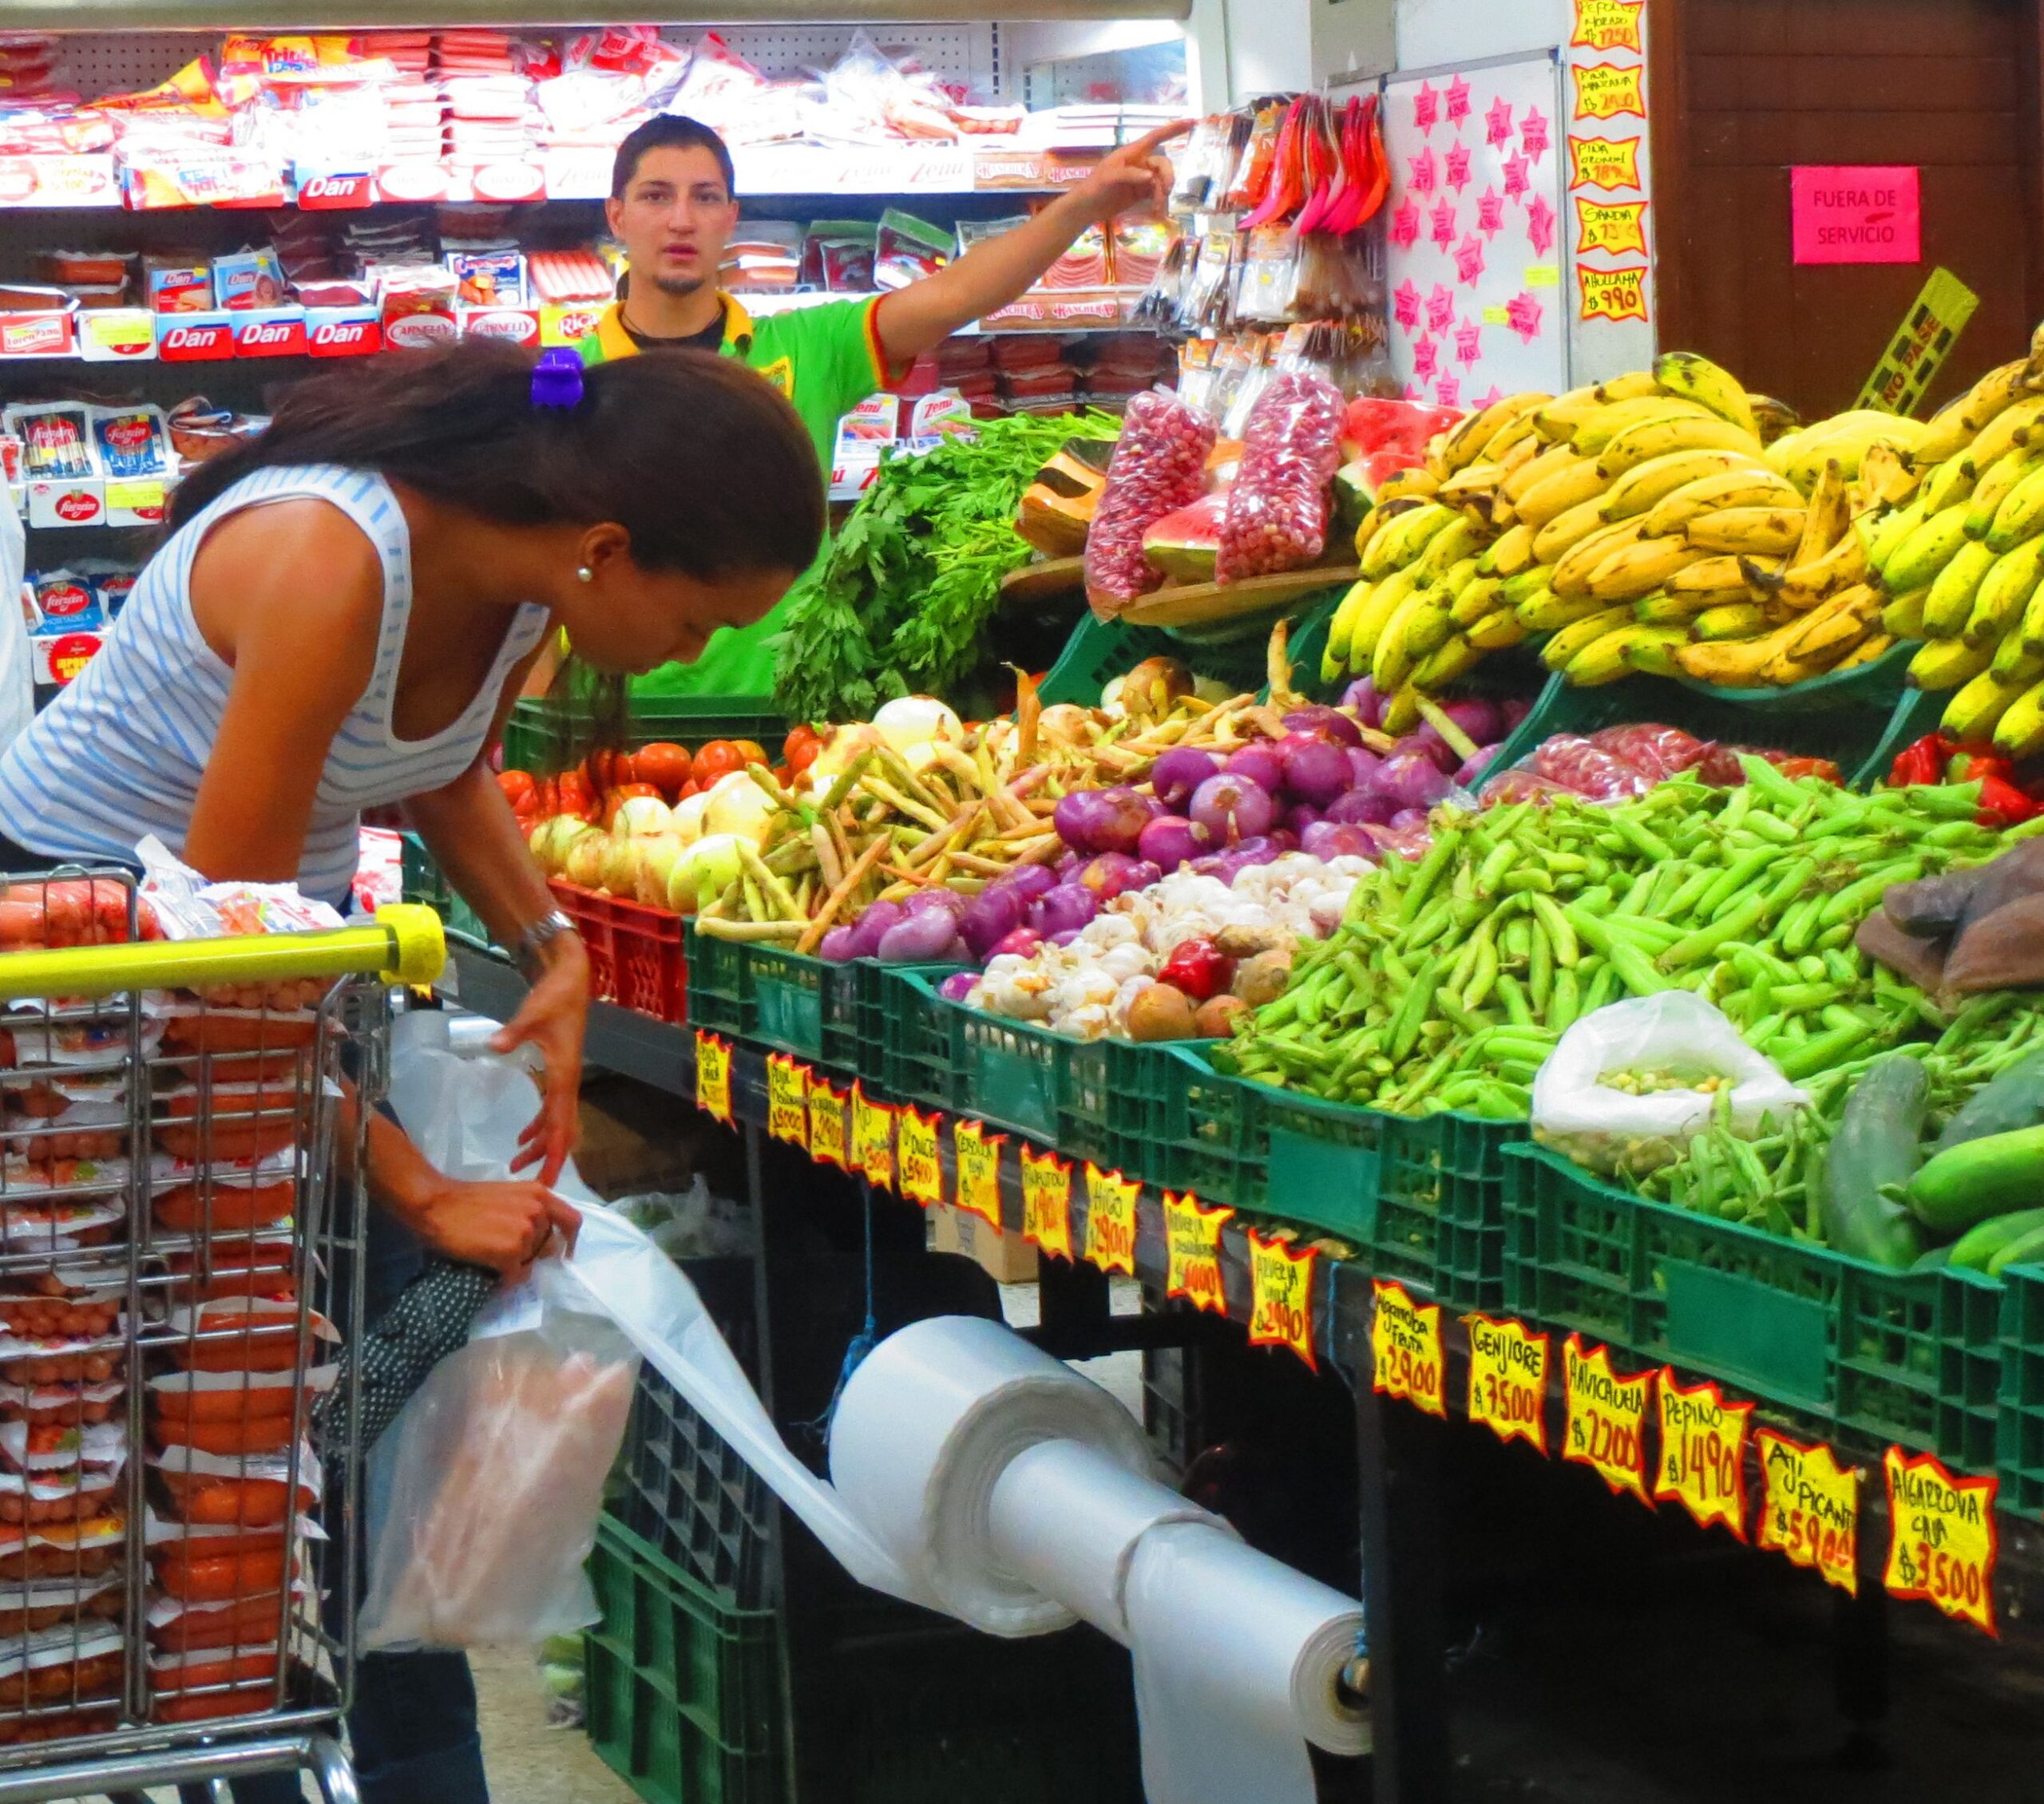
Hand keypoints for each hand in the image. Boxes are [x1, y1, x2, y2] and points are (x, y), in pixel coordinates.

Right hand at [416, 1177, 582, 1277]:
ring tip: (494, 1256)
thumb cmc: (467, 1200)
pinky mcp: (510, 1253)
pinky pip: (517, 1276)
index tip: (565, 1254)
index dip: (571, 1240)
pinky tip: (491, 1271)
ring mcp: (525, 1233)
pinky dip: (506, 1279)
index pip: (572, 1220)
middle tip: (512, 1254)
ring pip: (532, 1261)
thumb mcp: (510, 1195)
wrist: (437, 1205)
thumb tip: (542, 1235)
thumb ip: (530, 1210)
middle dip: (533, 1254)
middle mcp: (538, 1211)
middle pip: (549, 1245)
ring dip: (517, 1264)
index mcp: (540, 1194)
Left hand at [492, 932, 588, 1186]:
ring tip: (516, 1164)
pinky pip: (551, 1109)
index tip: (546, 1181)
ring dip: (540, 1144)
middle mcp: (568, 1083)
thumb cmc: (555, 996)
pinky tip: (521, 1136)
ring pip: (556, 1122)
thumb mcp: (532, 1013)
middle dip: (547, 1158)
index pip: (561, 1125)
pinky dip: (538, 1126)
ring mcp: (565, 1078)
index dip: (554, 1155)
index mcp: (564, 1075)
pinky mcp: (558, 1071)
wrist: (570, 978)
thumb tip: (495, 1046)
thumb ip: (514, 1032)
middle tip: (531, 1185)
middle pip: (561, 1131)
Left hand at [1069, 120, 1191, 225]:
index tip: (1192, 122)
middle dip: (1168, 176)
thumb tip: (1150, 177)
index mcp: (1133, 152)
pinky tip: (1157, 211)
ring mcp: (1142, 178)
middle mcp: (1140, 162)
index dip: (1174, 129)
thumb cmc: (1095, 187)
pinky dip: (1159, 201)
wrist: (1087, 208)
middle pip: (1163, 164)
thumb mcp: (1109, 177)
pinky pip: (1157, 193)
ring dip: (1163, 192)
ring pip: (1162, 180)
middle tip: (1167, 190)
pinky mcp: (1141, 193)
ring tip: (1158, 205)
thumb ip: (1130, 175)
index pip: (1156, 136)